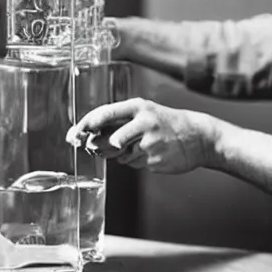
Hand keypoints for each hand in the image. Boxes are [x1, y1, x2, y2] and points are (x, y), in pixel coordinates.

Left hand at [66, 98, 216, 173]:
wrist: (197, 136)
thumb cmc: (166, 124)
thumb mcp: (143, 114)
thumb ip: (119, 123)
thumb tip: (88, 137)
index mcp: (138, 107)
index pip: (104, 114)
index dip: (85, 125)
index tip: (74, 134)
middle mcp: (142, 122)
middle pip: (106, 140)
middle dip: (98, 147)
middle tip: (98, 147)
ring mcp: (149, 142)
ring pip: (119, 156)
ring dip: (122, 155)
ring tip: (138, 146)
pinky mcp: (154, 158)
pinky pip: (133, 164)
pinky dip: (137, 161)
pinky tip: (150, 153)